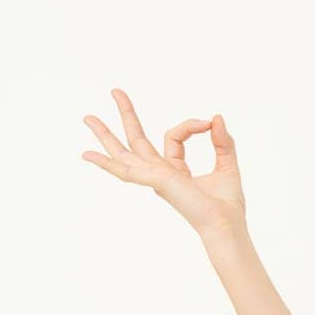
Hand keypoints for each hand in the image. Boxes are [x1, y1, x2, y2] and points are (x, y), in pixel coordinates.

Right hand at [81, 88, 245, 239]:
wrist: (226, 224)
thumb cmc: (226, 204)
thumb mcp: (227, 164)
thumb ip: (222, 141)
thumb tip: (216, 118)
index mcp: (173, 170)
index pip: (174, 136)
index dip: (190, 125)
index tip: (208, 123)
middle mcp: (159, 174)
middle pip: (136, 140)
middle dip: (126, 114)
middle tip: (115, 90)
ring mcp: (154, 178)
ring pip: (123, 152)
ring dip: (105, 134)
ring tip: (87, 117)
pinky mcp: (156, 181)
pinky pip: (126, 170)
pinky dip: (106, 162)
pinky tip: (88, 155)